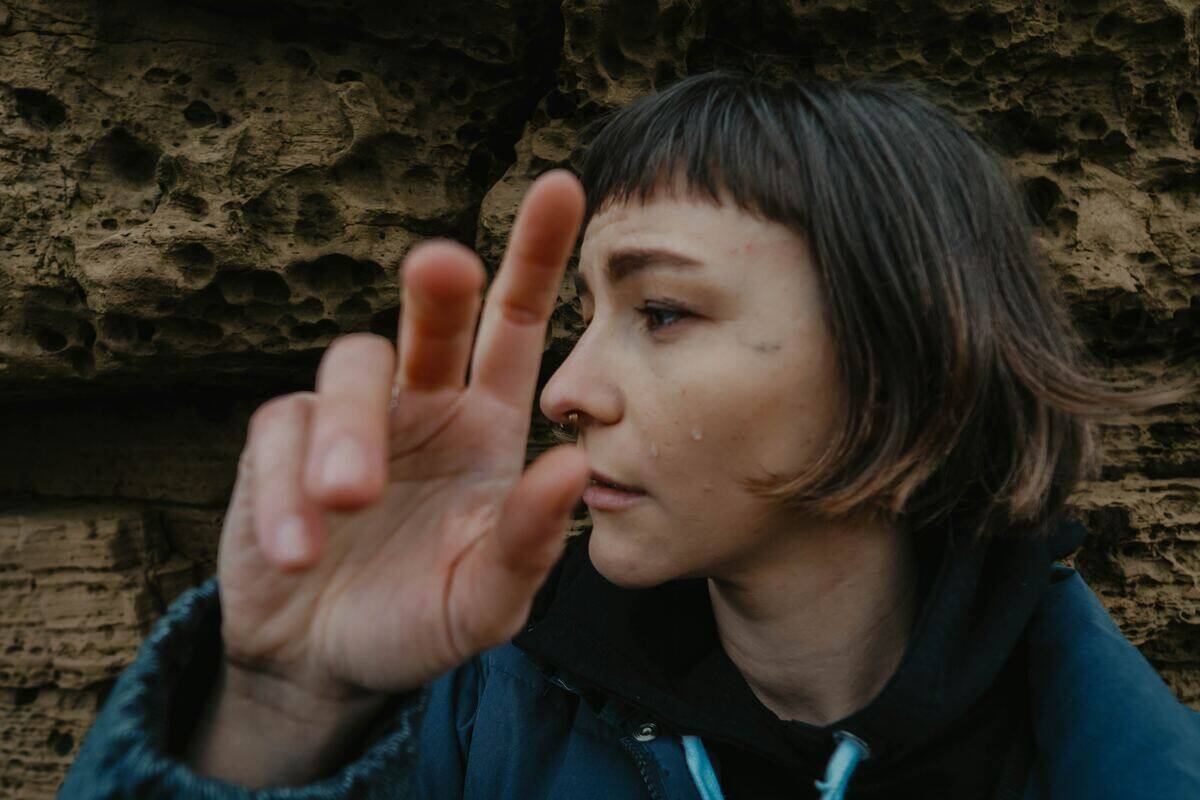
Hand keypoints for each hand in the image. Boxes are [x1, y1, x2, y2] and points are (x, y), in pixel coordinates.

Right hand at [215, 170, 588, 702]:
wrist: (325, 665)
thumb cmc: (421, 620)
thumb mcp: (486, 601)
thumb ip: (527, 544)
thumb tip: (570, 467)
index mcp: (486, 426)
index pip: (517, 326)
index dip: (537, 257)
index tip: (562, 186)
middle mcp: (423, 405)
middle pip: (432, 317)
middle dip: (437, 285)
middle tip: (440, 264)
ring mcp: (348, 421)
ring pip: (350, 369)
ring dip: (348, 434)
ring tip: (350, 501)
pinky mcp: (276, 446)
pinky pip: (278, 433)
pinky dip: (285, 493)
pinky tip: (299, 552)